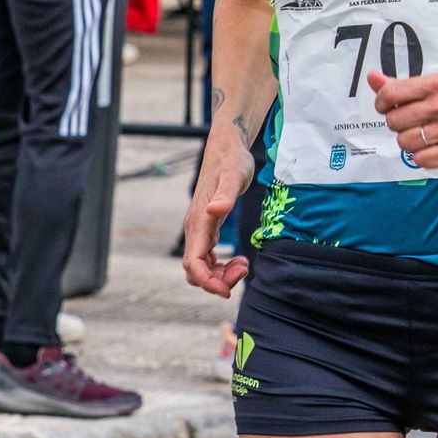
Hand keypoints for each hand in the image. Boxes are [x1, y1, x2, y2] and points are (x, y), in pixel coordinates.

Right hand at [180, 137, 254, 297]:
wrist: (228, 147)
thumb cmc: (231, 160)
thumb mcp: (233, 175)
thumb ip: (225, 195)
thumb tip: (214, 210)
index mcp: (198, 222)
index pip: (193, 263)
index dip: (207, 281)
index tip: (226, 290)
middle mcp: (195, 228)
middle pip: (196, 270)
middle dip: (217, 280)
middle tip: (245, 270)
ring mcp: (200, 228)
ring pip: (201, 265)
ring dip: (220, 274)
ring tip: (245, 264)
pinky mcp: (208, 226)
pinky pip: (208, 256)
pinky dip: (221, 265)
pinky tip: (240, 259)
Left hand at [370, 71, 437, 167]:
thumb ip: (403, 85)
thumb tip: (372, 78)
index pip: (391, 93)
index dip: (382, 103)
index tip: (388, 107)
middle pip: (394, 121)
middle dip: (399, 124)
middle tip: (413, 123)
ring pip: (404, 142)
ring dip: (410, 142)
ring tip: (425, 136)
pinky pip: (420, 160)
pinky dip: (423, 156)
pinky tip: (434, 147)